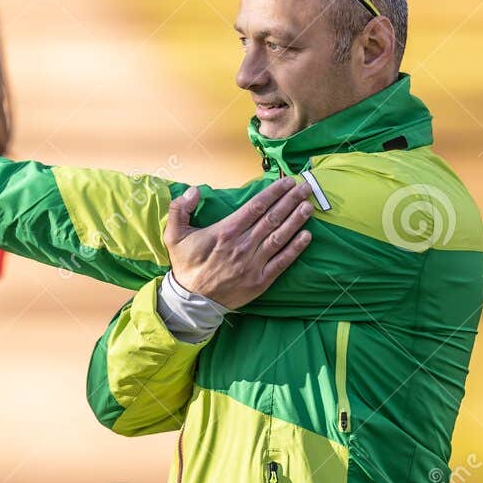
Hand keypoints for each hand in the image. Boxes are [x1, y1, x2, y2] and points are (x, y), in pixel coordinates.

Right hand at [164, 177, 314, 309]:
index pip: (256, 206)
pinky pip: (282, 262)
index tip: (287, 182)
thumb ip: (180, 209)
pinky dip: (296, 249)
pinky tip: (307, 236)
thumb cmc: (186, 265)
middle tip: (305, 188)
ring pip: (280, 237)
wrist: (192, 301)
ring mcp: (254, 264)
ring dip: (296, 220)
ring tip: (309, 207)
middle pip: (273, 218)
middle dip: (291, 201)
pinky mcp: (260, 281)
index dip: (274, 192)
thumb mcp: (174, 235)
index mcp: (226, 231)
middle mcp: (243, 245)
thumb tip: (194, 190)